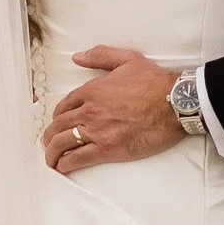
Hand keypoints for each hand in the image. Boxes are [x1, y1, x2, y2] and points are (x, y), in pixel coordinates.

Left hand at [44, 47, 183, 173]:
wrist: (174, 104)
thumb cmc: (155, 83)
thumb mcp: (127, 60)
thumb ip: (100, 56)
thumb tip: (78, 57)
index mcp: (92, 91)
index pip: (65, 105)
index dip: (58, 115)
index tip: (58, 122)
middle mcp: (89, 111)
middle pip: (59, 125)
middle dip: (50, 135)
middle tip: (49, 142)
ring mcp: (96, 131)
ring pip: (62, 143)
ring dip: (52, 152)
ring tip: (51, 159)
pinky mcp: (107, 149)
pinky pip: (78, 159)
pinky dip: (65, 164)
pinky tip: (62, 168)